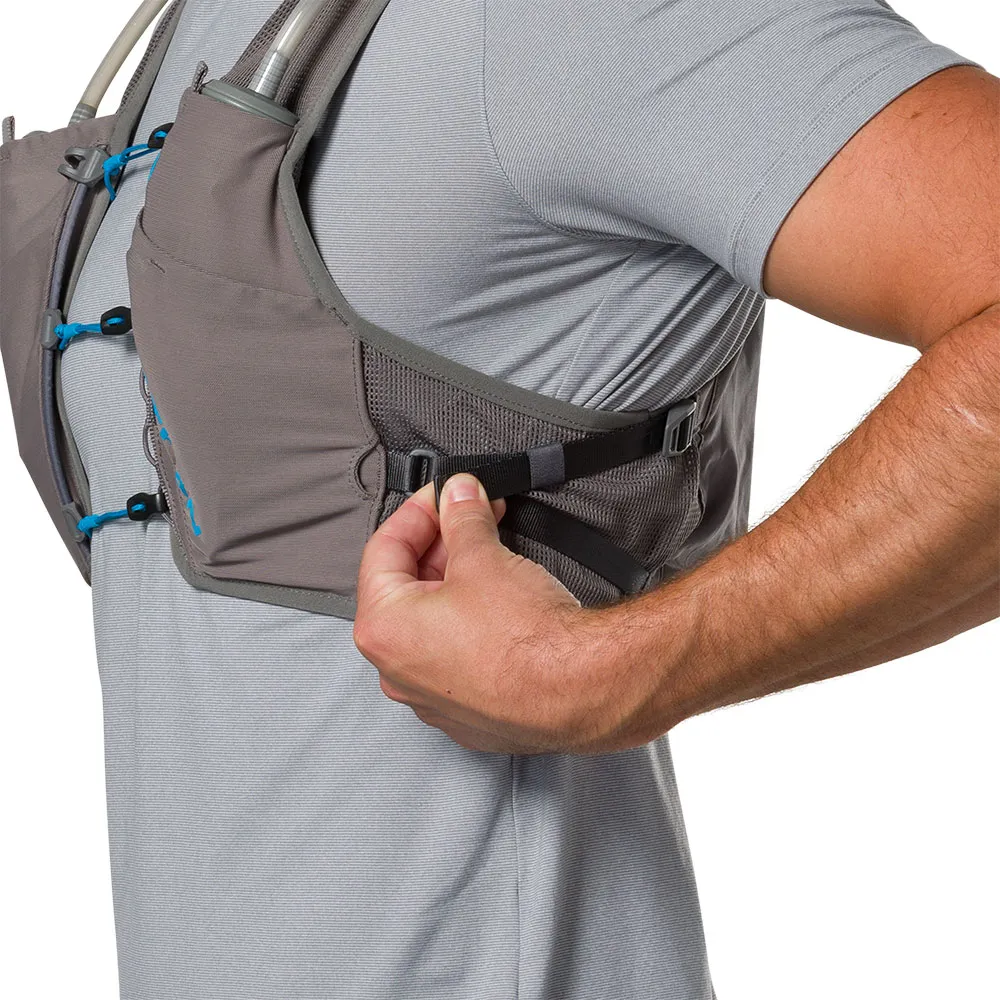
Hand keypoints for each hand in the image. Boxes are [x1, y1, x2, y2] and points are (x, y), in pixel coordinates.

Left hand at [353, 475, 672, 753]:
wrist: (579, 691)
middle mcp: (396, 671)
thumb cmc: (525, 637)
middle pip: (405, 588)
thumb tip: (457, 495)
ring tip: (489, 552)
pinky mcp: (467, 713)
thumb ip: (462, 518)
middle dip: (440, 545)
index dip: (418, 511)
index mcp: (383, 629)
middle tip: (470, 516)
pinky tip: (499, 601)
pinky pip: (456, 657)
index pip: (383, 550)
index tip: (443, 493)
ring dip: (455, 582)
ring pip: (431, 625)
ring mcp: (431, 698)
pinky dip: (470, 624)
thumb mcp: (483, 557)